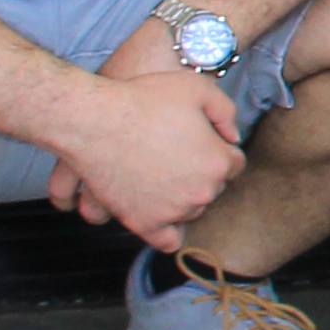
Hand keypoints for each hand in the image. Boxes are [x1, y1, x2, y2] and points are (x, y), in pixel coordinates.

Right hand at [41, 58, 247, 248]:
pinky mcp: (143, 223)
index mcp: (218, 161)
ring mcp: (172, 211)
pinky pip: (167, 241)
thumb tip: (233, 138)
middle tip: (176, 153)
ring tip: (162, 173)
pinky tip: (162, 212)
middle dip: (201, 171)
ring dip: (183, 196)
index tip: (200, 141)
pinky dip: (168, 230)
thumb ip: (225, 112)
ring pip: (191, 210)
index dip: (217, 148)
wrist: (94, 120)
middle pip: (214, 187)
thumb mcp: (196, 88)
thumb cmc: (142, 99)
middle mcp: (201, 191)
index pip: (234, 163)